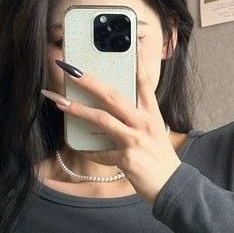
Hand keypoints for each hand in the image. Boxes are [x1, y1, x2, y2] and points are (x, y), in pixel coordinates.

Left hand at [41, 49, 181, 202]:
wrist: (174, 187)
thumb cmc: (161, 162)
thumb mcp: (155, 135)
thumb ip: (138, 121)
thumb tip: (110, 114)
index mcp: (152, 115)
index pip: (144, 83)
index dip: (136, 63)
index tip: (127, 45)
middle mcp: (144, 124)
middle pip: (113, 95)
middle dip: (89, 81)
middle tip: (70, 70)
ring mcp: (135, 140)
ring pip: (102, 119)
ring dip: (78, 109)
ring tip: (59, 102)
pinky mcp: (127, 159)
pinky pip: (101, 153)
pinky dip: (89, 151)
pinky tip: (79, 148)